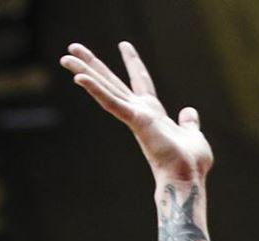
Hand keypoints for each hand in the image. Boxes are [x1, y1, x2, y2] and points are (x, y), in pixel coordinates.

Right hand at [61, 42, 210, 183]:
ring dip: (85, 71)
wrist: (188, 179)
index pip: (141, 81)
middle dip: (94, 63)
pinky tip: (79, 77)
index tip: (124, 44)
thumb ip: (189, 123)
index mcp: (153, 113)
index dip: (133, 62)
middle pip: (112, 82)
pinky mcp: (135, 121)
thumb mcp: (193, 135)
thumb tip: (189, 112)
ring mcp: (135, 116)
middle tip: (73, 47)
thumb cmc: (191, 165)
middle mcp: (140, 112)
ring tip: (65, 56)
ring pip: (105, 88)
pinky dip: (96, 89)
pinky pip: (111, 103)